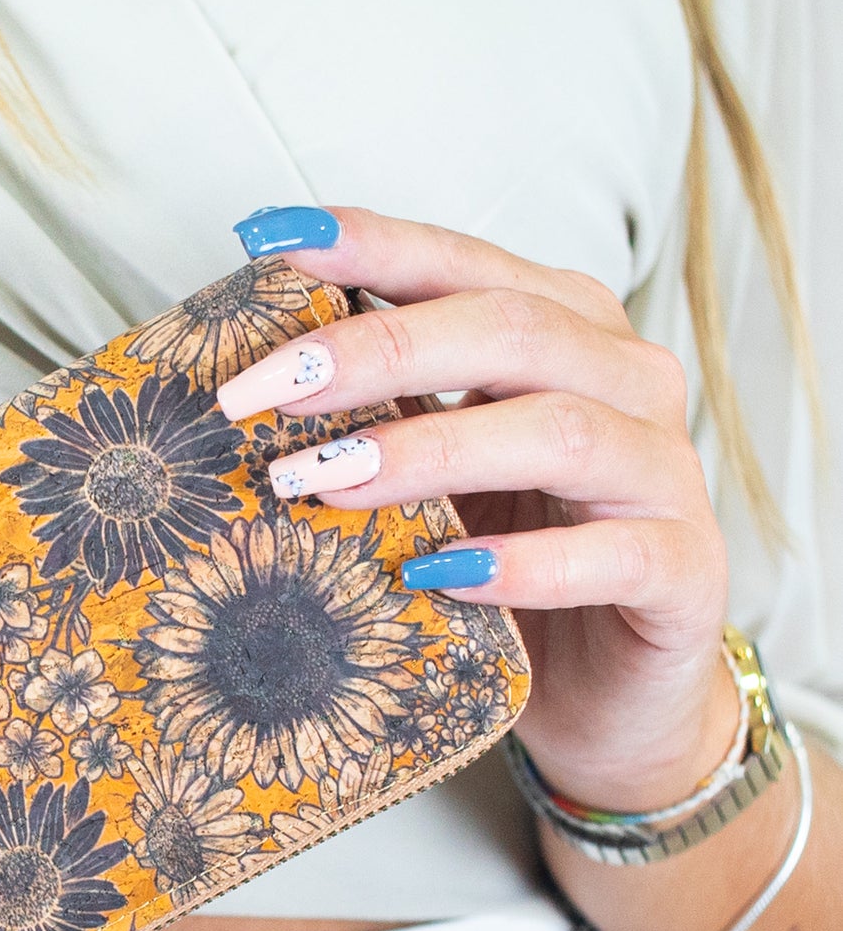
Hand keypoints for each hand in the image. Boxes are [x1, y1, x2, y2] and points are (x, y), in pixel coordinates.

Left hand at [219, 205, 734, 811]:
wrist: (608, 686)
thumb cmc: (503, 558)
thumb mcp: (428, 475)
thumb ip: (375, 412)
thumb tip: (248, 378)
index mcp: (561, 330)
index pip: (463, 263)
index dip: (369, 245)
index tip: (269, 244)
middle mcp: (625, 379)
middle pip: (507, 330)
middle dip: (371, 352)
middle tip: (258, 395)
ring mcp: (663, 472)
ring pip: (559, 432)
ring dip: (428, 452)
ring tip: (322, 484)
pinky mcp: (683, 570)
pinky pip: (612, 556)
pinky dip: (522, 563)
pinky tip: (438, 575)